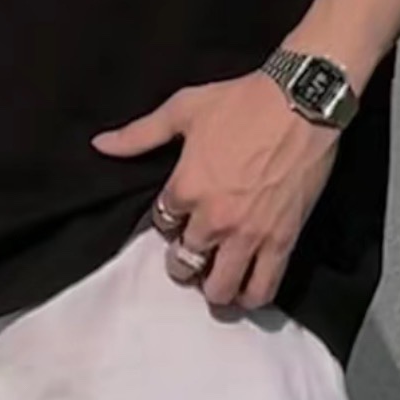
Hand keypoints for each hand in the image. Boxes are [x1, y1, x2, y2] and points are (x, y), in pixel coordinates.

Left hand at [90, 71, 339, 310]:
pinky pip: (262, 289)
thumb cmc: (239, 102)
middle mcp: (213, 218)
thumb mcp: (183, 108)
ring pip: (220, 287)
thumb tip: (99, 145)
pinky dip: (251, 297)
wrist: (299, 102)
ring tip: (216, 273)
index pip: (162, 222)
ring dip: (213, 286)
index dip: (169, 216)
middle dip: (185, 257)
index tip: (179, 210)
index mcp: (186, 186)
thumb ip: (140, 134)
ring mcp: (248, 234)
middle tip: (194, 248)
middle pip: (186, 261)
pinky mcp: (281, 241)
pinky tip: (245, 289)